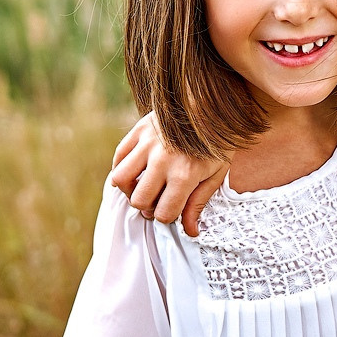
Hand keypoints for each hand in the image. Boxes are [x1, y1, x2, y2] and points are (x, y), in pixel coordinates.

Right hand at [108, 112, 228, 235]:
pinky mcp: (139, 131)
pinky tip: (138, 169)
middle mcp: (163, 160)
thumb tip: (190, 232)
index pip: (163, 213)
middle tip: (157, 199)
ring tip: (143, 185)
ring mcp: (148, 144)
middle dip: (148, 206)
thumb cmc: (217, 143)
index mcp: (185, 175)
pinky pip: (119, 157)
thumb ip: (199, 203)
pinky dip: (123, 168)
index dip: (167, 216)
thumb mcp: (215, 174)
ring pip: (121, 180)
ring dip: (130, 189)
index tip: (172, 208)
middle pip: (139, 201)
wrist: (212, 104)